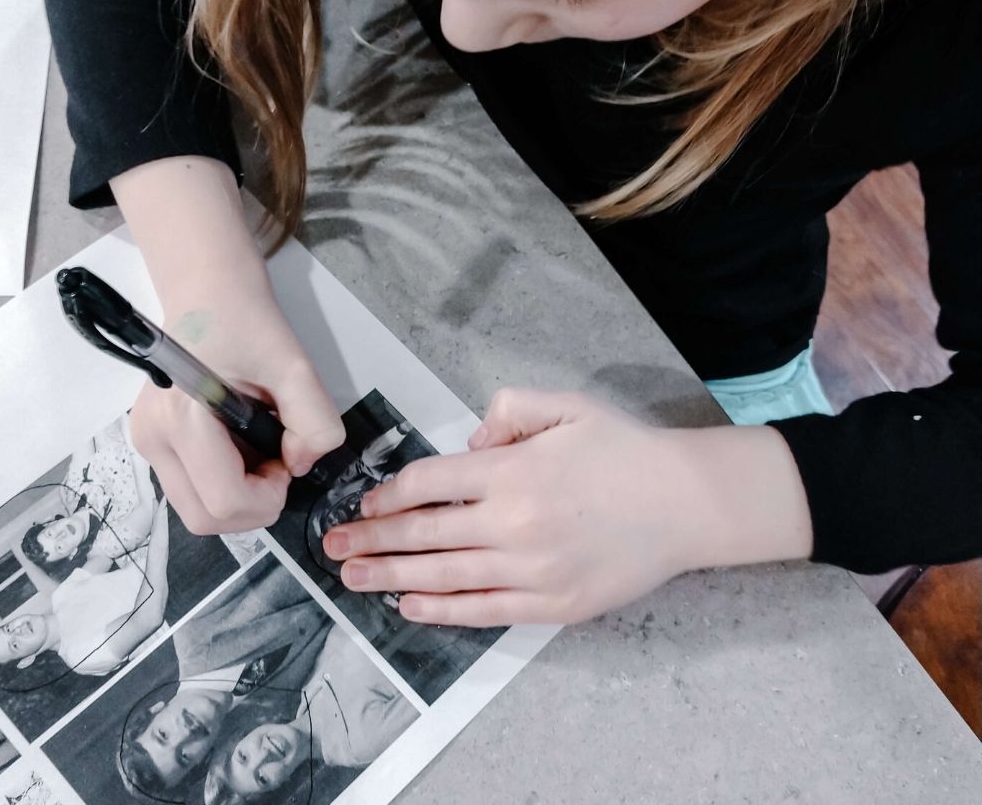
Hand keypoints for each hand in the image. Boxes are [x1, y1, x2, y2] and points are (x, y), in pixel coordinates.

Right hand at [113, 157, 344, 535]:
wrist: (209, 293)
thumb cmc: (246, 320)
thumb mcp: (294, 363)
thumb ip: (313, 420)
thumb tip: (302, 464)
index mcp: (180, 417)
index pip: (224, 501)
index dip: (268, 497)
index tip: (288, 462)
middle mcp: (153, 438)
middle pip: (205, 517)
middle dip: (254, 506)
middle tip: (280, 463)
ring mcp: (148, 444)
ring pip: (198, 509)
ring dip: (240, 496)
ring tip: (262, 449)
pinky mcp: (154, 444)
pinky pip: (193, 488)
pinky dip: (225, 483)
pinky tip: (243, 447)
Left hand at [323, 389, 811, 625]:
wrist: (686, 503)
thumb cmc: (624, 449)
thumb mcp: (567, 405)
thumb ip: (509, 409)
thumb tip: (470, 438)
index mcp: (512, 469)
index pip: (430, 482)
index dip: (389, 493)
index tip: (365, 501)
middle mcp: (513, 522)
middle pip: (424, 532)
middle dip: (372, 538)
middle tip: (332, 547)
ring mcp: (531, 570)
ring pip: (443, 575)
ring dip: (390, 576)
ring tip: (352, 577)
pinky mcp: (552, 605)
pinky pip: (484, 611)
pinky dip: (441, 610)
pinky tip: (408, 606)